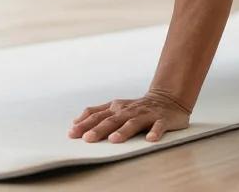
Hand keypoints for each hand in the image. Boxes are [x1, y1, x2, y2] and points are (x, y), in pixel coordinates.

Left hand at [68, 89, 190, 142]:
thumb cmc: (137, 107)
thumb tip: (75, 122)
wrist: (166, 99)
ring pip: (133, 123)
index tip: (72, 133)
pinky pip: (159, 126)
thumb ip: (97, 113)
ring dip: (123, 131)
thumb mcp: (115, 107)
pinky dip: (155, 132)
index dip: (84, 124)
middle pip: (111, 120)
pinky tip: (150, 139)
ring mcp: (145, 115)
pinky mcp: (162, 119)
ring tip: (114, 139)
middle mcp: (128, 110)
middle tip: (87, 138)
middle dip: (99, 129)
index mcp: (116, 108)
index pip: (97, 116)